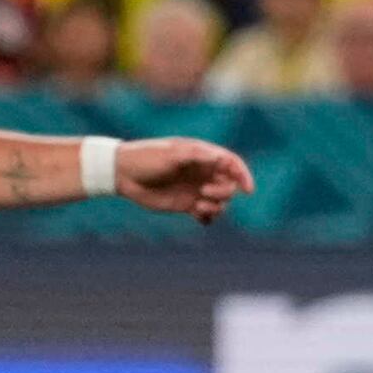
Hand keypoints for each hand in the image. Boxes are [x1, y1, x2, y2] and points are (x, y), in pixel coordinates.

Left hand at [115, 136, 253, 219]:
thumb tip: (220, 158)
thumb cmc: (148, 158)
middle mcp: (203, 173)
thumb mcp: (172, 153)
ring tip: (198, 207)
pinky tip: (200, 219)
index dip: (243, 175)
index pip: (232, 164)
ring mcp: (196, 189)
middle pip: (229, 185)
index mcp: (203, 156)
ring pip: (220, 202)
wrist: (124, 174)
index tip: (247, 189)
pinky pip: (207, 214)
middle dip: (223, 192)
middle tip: (204, 193)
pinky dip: (208, 218)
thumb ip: (197, 155)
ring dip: (216, 207)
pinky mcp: (187, 204)